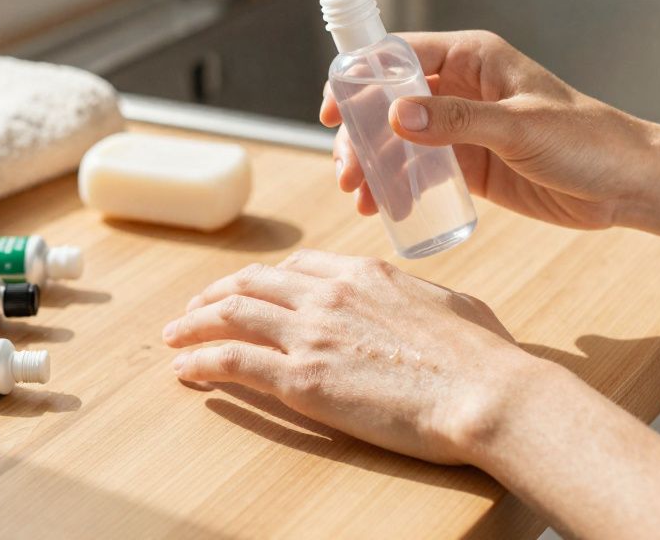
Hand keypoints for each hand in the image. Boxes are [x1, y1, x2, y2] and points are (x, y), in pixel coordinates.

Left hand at [161, 249, 539, 464]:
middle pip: (252, 283)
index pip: (297, 266)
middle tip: (194, 310)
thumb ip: (419, 299)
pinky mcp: (301, 379)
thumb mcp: (451, 305)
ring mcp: (311, 333)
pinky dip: (200, 361)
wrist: (486, 393)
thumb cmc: (483, 357)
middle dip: (216, 294)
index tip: (248, 292)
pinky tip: (185, 370)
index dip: (264, 279)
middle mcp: (328, 294)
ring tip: (174, 337)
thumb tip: (422, 305)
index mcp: (364, 273)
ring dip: (193, 324)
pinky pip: (232, 360)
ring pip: (230, 314)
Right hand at [321, 30, 655, 229]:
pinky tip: (386, 208)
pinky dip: (398, 187)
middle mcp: (461, 89)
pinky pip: (420, 172)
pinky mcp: (469, 166)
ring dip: (374, 165)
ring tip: (361, 198)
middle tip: (349, 172)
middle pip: (388, 103)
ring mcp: (462, 128)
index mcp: (473, 58)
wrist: (627, 185)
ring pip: (398, 141)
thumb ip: (459, 122)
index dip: (359, 79)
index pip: (399, 56)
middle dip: (361, 136)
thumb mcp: (520, 127)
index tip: (332, 111)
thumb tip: (397, 116)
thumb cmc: (588, 141)